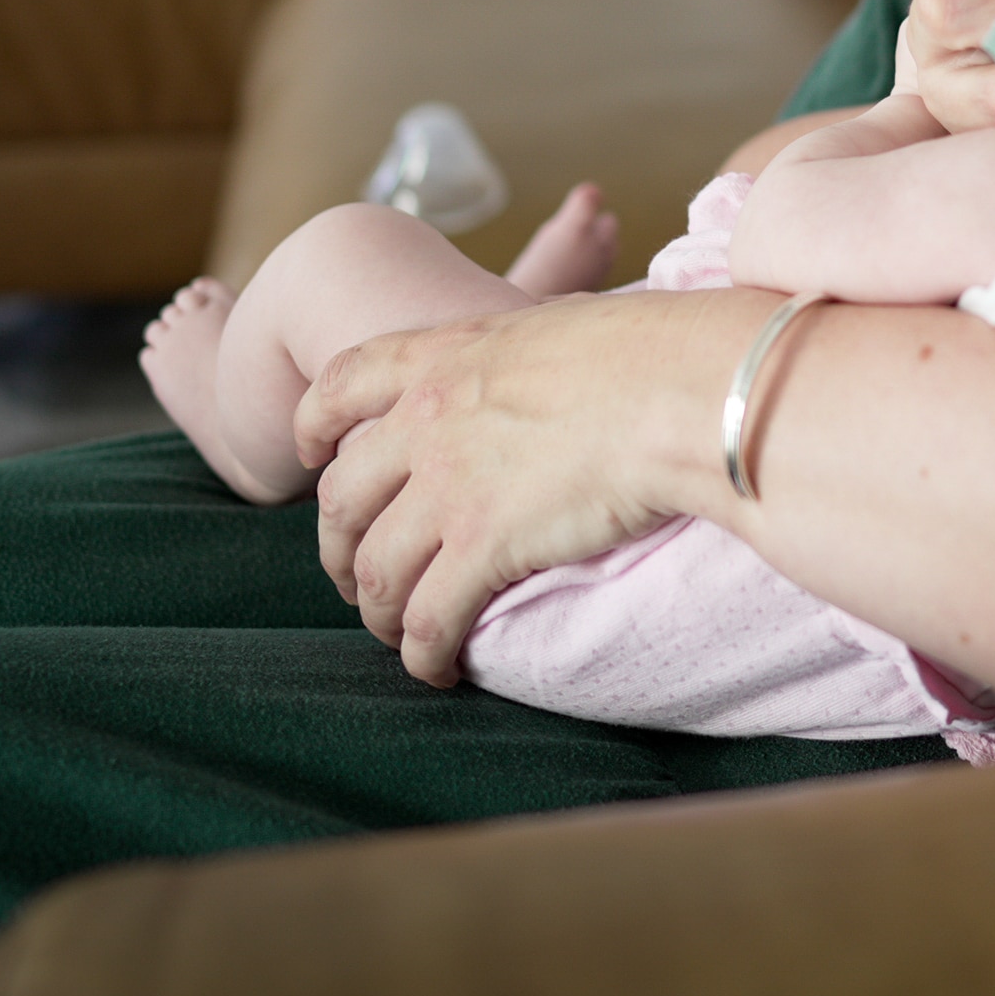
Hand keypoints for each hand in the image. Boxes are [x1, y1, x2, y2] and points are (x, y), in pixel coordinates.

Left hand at [295, 287, 761, 684]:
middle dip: (338, 546)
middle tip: (355, 575)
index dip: (314, 425)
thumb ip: (527, 354)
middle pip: (344, 496)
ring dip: (377, 611)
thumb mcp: (562, 326)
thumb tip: (550, 366)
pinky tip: (437, 669)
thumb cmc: (656, 350)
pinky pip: (429, 617)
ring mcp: (449, 484)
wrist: (683, 388)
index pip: (344, 384)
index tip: (311, 457)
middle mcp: (429, 420)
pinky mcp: (483, 545)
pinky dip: (422, 652)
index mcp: (447, 356)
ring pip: (376, 567)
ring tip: (396, 634)